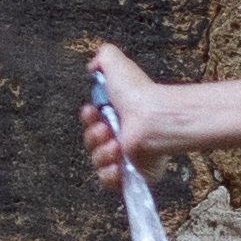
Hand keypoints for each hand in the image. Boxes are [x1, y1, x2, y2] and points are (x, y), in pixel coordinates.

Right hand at [77, 40, 159, 179]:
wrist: (153, 118)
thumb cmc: (138, 94)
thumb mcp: (116, 63)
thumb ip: (102, 57)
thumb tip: (93, 65)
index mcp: (115, 115)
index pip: (90, 123)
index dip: (87, 119)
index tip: (92, 112)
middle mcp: (121, 136)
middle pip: (91, 144)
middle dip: (93, 136)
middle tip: (106, 129)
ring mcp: (127, 157)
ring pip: (98, 163)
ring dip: (101, 153)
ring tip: (116, 144)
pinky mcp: (134, 174)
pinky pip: (110, 182)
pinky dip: (109, 174)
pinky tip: (117, 163)